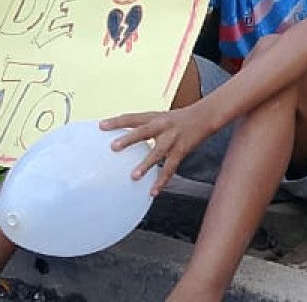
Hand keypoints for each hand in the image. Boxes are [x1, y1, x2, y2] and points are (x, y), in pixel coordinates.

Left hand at [104, 103, 220, 195]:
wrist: (205, 115)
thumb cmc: (180, 119)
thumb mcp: (161, 117)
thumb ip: (145, 126)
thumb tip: (125, 138)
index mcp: (154, 117)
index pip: (132, 117)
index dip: (117, 121)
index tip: (101, 126)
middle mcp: (162, 126)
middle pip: (143, 131)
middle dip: (129, 139)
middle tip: (113, 147)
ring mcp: (172, 139)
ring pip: (157, 152)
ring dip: (146, 164)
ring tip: (134, 176)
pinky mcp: (181, 150)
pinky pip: (170, 168)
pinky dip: (162, 180)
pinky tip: (153, 191)